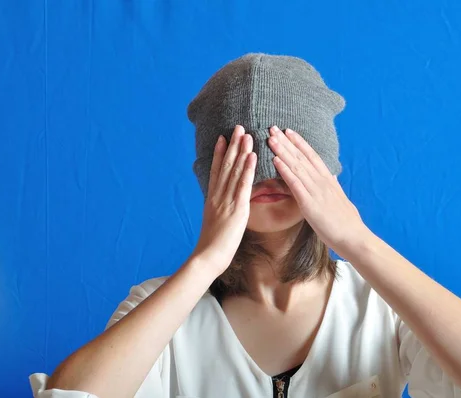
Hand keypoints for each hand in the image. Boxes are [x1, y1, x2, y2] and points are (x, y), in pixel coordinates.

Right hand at [192, 125, 256, 274]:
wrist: (208, 256)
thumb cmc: (212, 244)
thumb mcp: (213, 221)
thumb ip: (218, 208)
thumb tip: (220, 202)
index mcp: (212, 198)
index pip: (216, 170)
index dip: (219, 153)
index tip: (223, 137)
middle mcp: (218, 195)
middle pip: (225, 166)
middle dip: (232, 145)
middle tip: (238, 127)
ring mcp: (226, 200)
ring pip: (234, 171)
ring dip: (241, 151)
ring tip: (246, 134)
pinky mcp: (237, 208)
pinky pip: (243, 185)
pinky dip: (248, 169)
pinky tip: (252, 156)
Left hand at [268, 126, 368, 256]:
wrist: (354, 238)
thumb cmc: (347, 223)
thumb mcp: (340, 199)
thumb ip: (333, 187)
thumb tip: (332, 176)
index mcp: (329, 181)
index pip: (312, 156)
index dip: (300, 142)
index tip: (289, 131)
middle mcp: (322, 182)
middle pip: (302, 157)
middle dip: (286, 142)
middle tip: (273, 127)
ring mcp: (316, 191)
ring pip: (296, 166)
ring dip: (282, 151)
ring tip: (271, 138)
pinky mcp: (309, 204)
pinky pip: (295, 184)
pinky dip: (285, 170)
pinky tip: (275, 160)